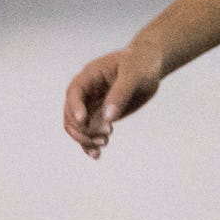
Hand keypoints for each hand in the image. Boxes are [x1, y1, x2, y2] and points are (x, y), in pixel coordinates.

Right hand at [63, 41, 165, 157]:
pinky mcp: (99, 117)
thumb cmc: (141, 64)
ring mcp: (91, 105)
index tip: (83, 120)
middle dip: (83, 128)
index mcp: (89, 76)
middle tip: (106, 136)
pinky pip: (88, 133)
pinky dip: (90, 145)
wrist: (148, 66)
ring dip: (86, 139)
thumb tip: (108, 117)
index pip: (74, 92)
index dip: (75, 107)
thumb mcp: (134, 75)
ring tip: (105, 143)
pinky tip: (97, 155)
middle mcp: (86, 92)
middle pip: (70, 114)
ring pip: (77, 127)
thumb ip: (120, 94)